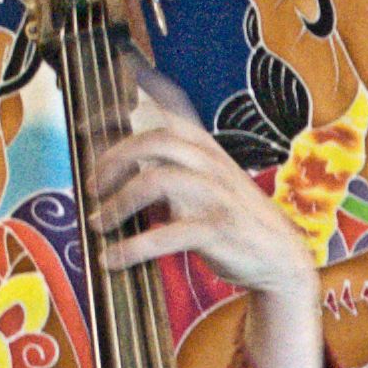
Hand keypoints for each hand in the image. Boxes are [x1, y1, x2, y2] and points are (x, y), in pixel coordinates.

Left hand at [89, 77, 325, 367]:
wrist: (282, 258)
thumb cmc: (232, 219)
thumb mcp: (207, 181)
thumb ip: (170, 167)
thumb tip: (114, 165)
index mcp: (206, 147)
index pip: (166, 110)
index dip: (123, 108)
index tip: (84, 125)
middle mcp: (211, 163)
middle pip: (153, 140)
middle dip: (113, 159)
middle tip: (93, 186)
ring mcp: (216, 195)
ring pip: (155, 180)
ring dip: (118, 203)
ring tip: (99, 223)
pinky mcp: (218, 230)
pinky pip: (166, 235)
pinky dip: (132, 248)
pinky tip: (113, 259)